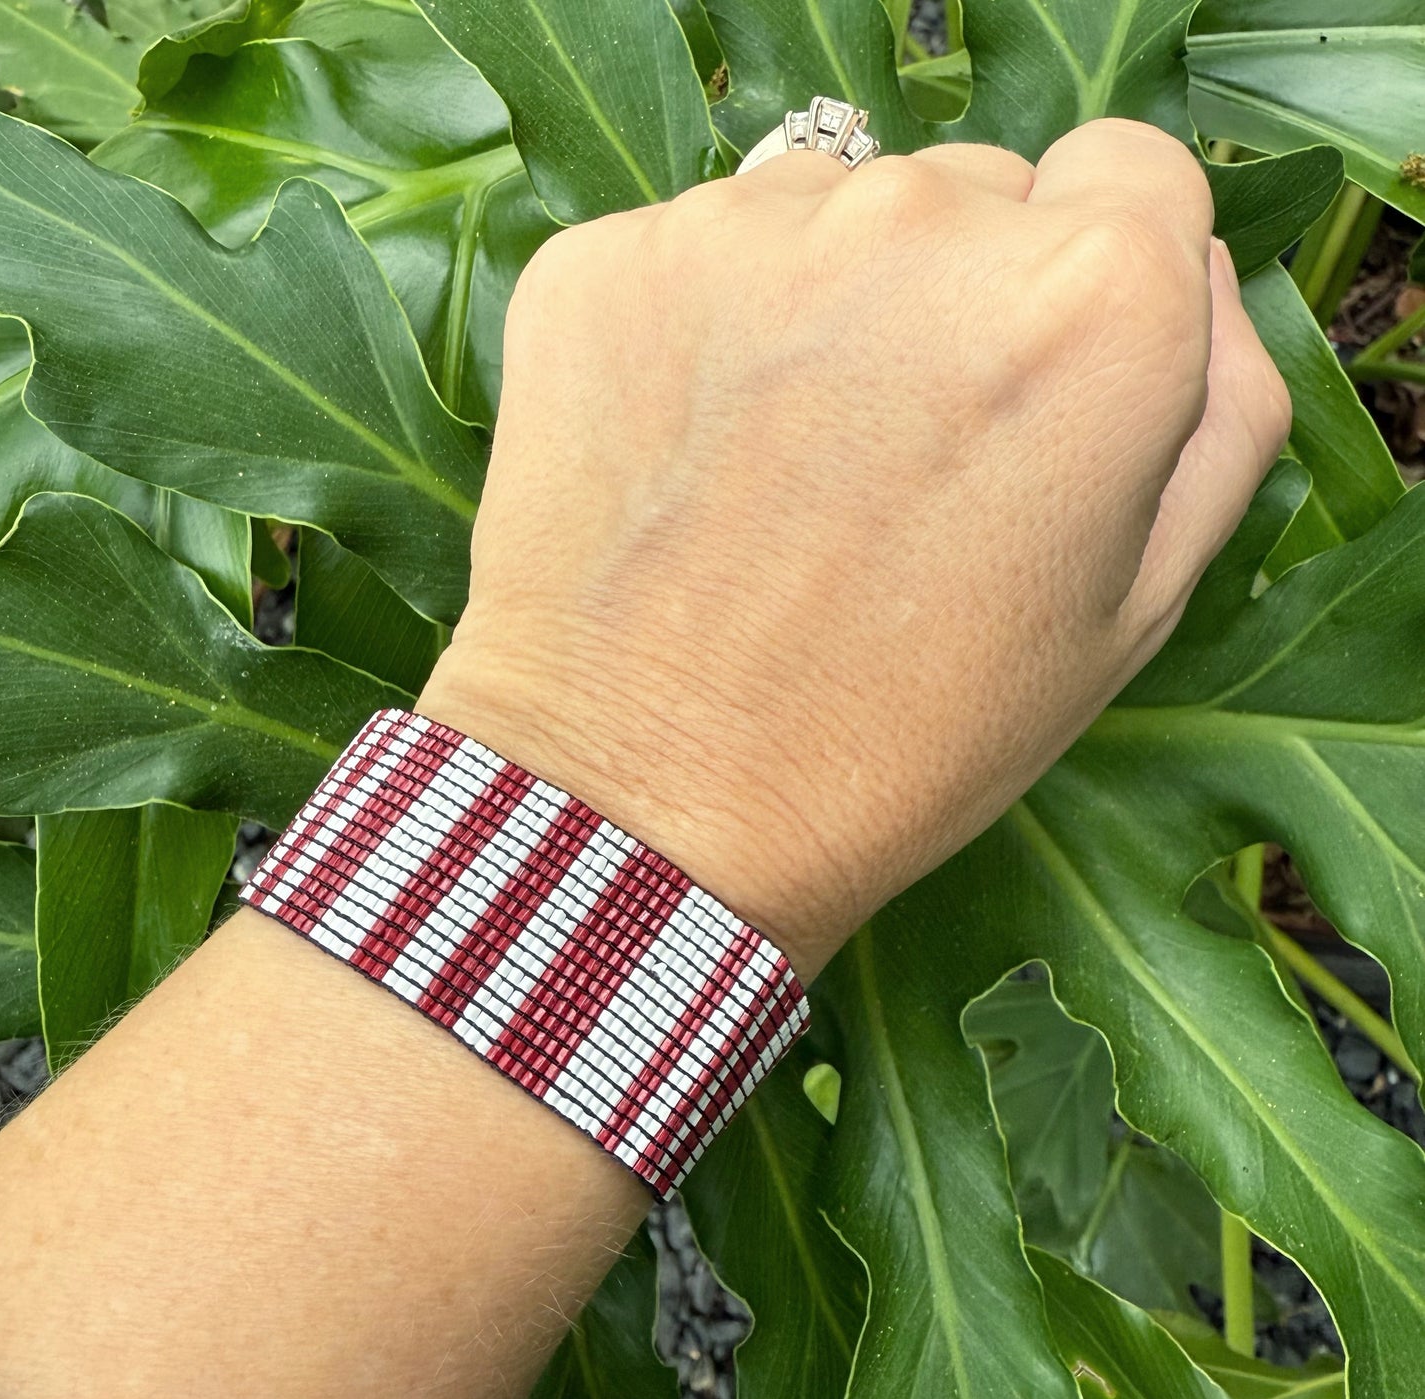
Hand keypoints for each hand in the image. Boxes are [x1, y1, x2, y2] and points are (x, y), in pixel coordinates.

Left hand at [418, 118, 1289, 979]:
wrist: (655, 799)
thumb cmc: (909, 733)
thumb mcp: (1135, 607)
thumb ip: (1213, 416)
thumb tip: (1188, 286)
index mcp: (1090, 300)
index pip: (1132, 178)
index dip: (1098, 275)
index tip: (1038, 374)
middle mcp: (920, 221)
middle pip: (973, 196)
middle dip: (956, 299)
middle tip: (897, 459)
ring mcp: (743, 230)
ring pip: (826, 213)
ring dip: (824, 308)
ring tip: (783, 473)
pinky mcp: (606, 262)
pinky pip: (692, 256)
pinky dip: (697, 329)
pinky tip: (688, 456)